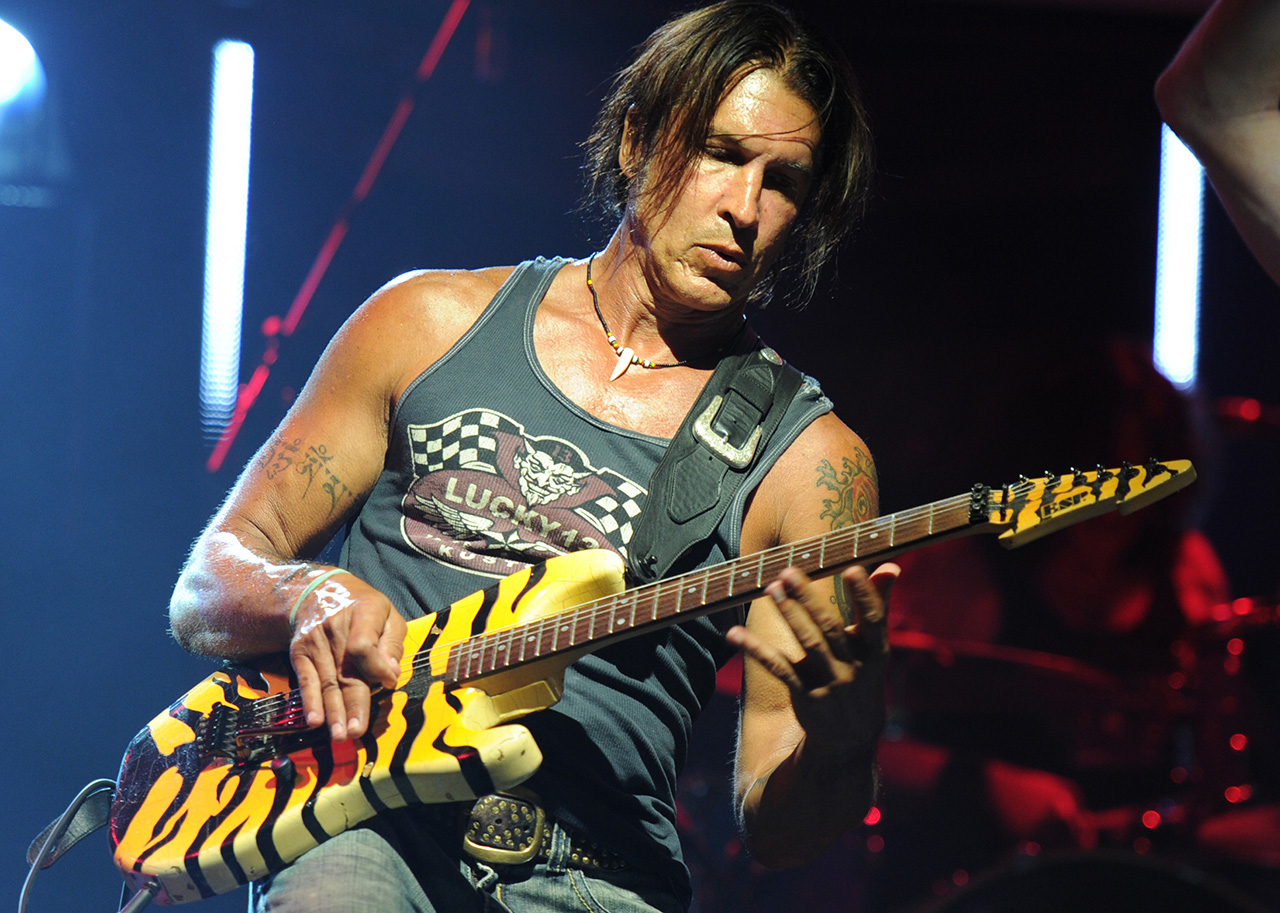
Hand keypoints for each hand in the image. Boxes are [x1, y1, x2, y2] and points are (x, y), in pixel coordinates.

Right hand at [289, 571, 406, 741]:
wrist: (318, 591)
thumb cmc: (362, 607)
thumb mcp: (387, 613)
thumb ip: (392, 643)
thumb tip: (392, 675)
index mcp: (364, 613)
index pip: (364, 645)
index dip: (376, 668)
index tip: (387, 683)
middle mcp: (336, 627)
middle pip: (346, 670)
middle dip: (353, 704)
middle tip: (357, 731)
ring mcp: (314, 641)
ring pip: (327, 681)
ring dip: (333, 711)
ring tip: (340, 734)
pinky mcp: (300, 652)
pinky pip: (306, 680)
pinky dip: (310, 701)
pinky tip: (315, 719)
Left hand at [729, 562, 897, 754]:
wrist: (850, 737)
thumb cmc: (861, 675)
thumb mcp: (874, 647)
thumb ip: (877, 605)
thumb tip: (890, 566)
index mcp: (876, 652)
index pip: (874, 619)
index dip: (864, 595)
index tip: (852, 568)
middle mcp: (854, 667)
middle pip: (830, 627)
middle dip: (809, 598)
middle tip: (788, 571)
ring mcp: (829, 683)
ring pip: (807, 645)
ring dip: (788, 615)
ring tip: (770, 588)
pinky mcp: (805, 695)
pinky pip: (778, 668)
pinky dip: (756, 649)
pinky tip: (734, 633)